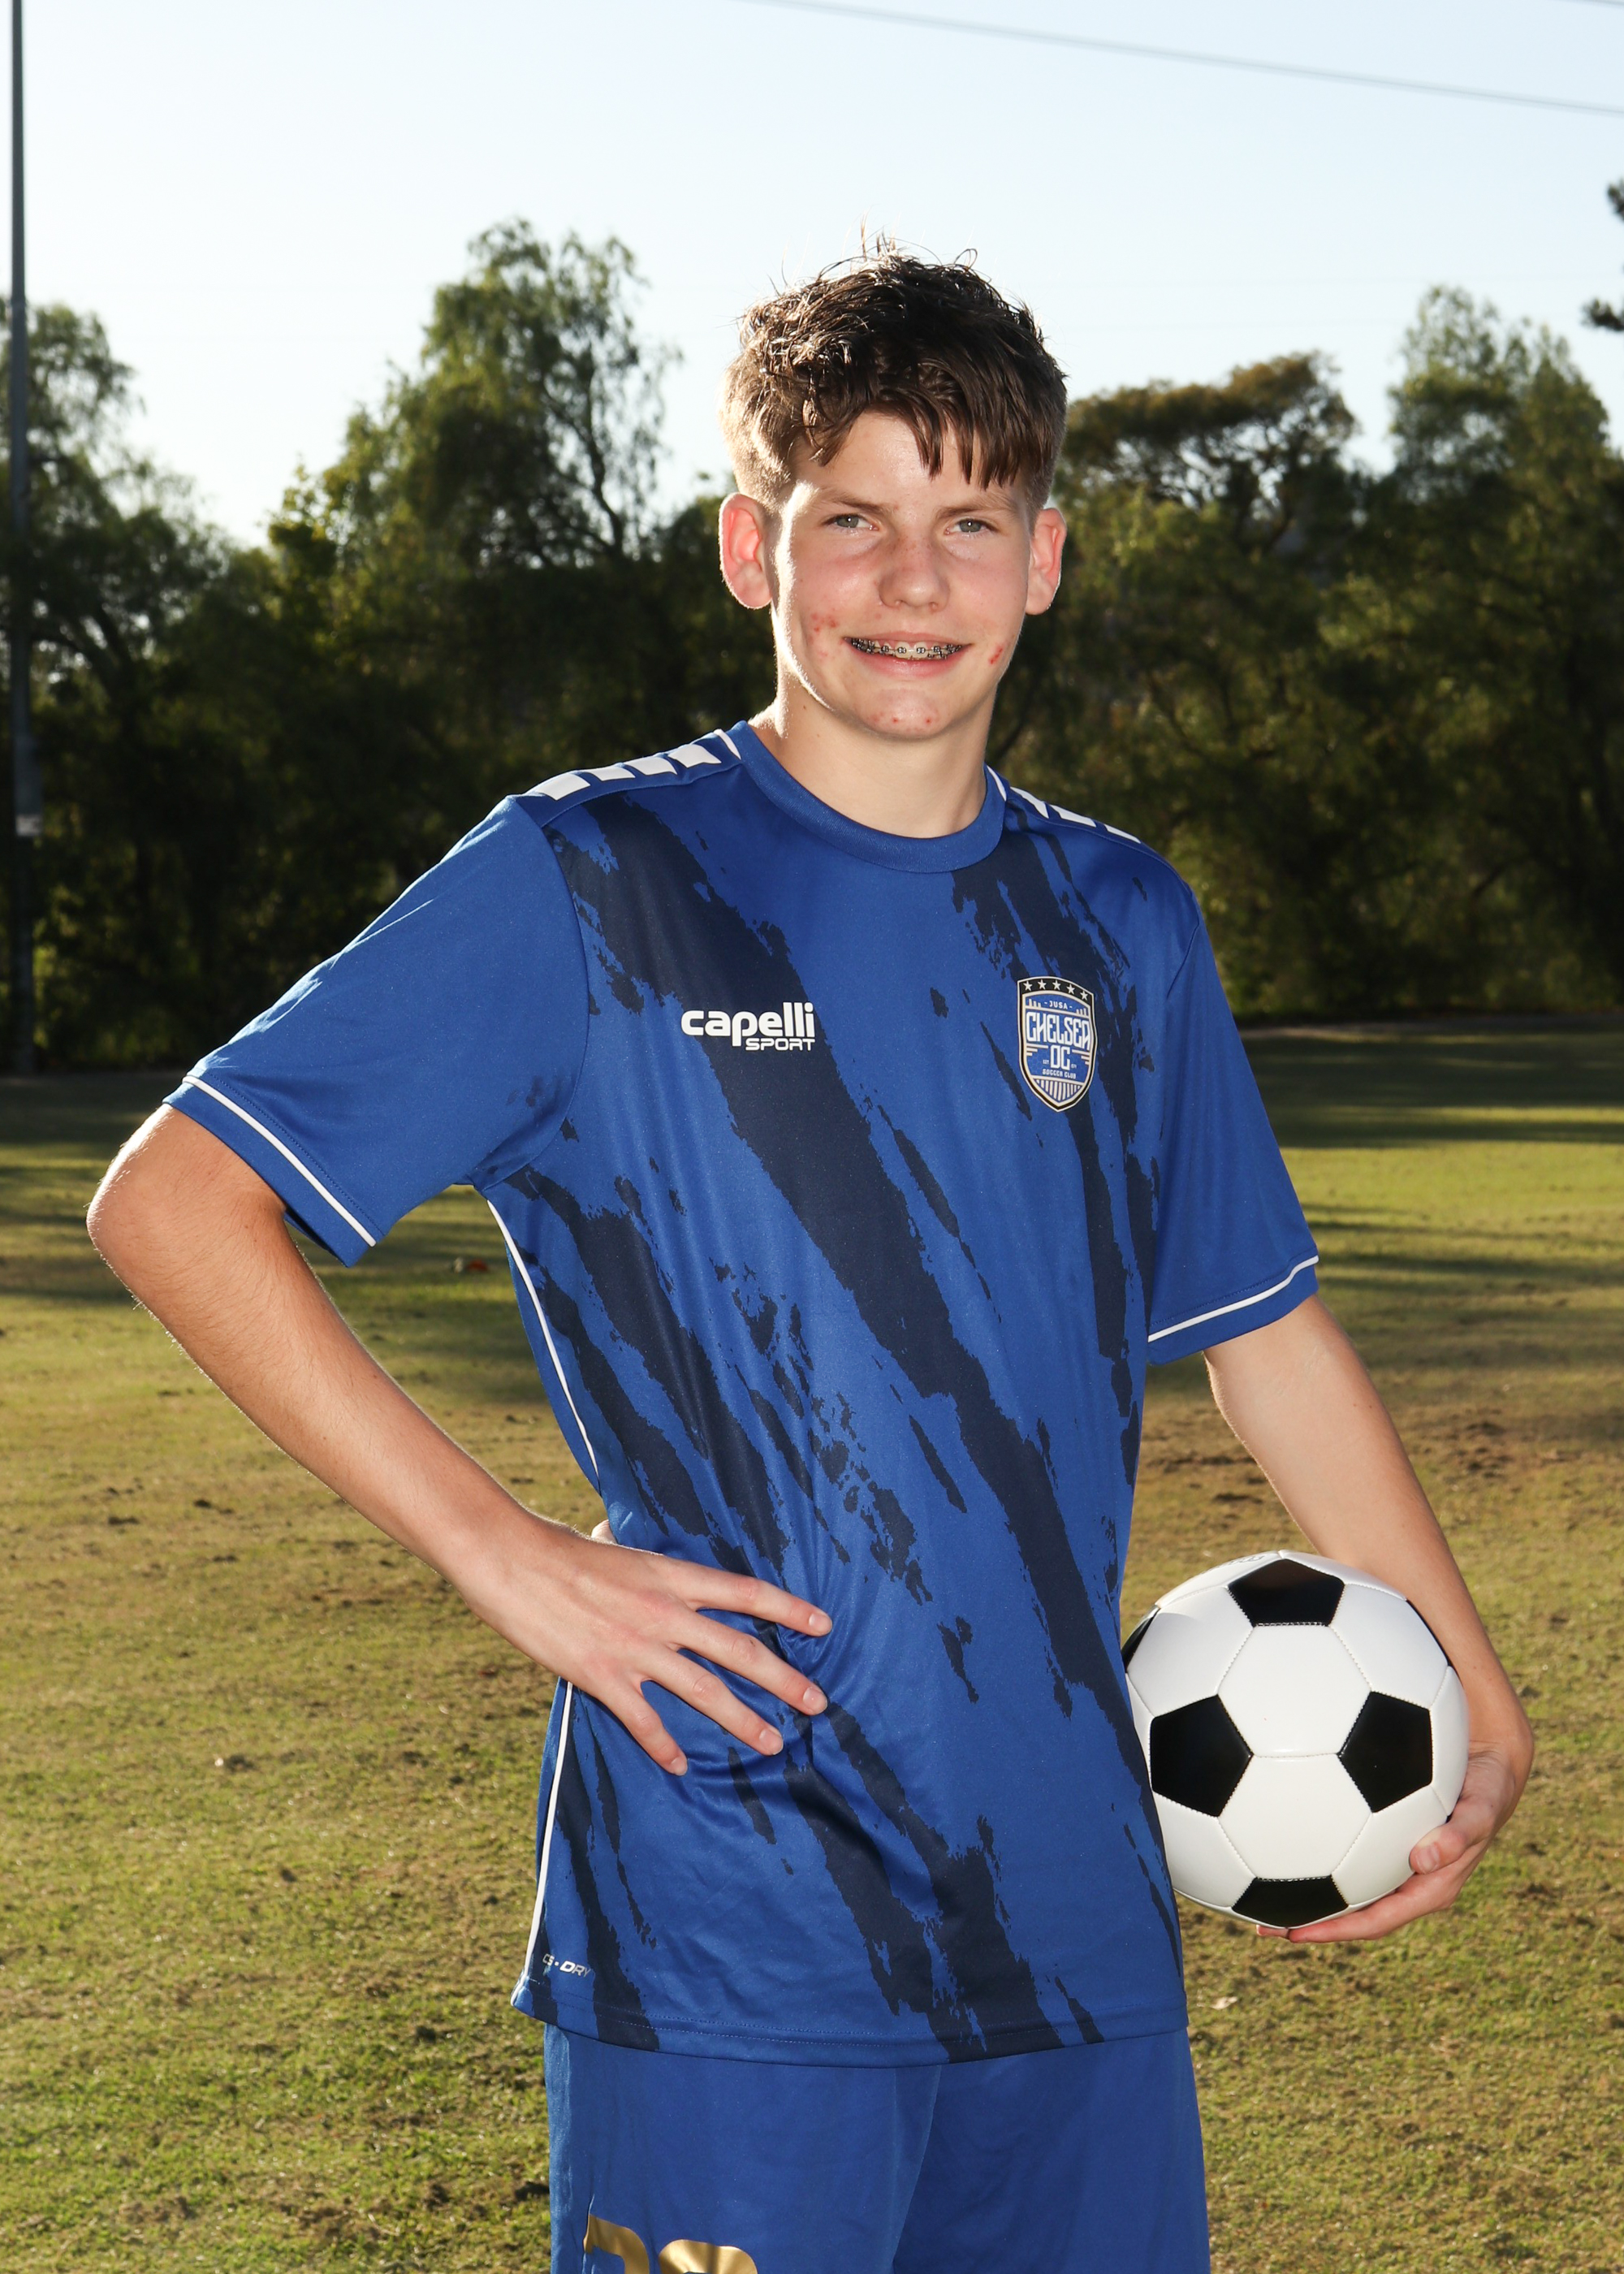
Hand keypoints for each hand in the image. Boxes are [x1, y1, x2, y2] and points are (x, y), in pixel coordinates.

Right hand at [464, 1513, 829, 1776]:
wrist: (509, 1559)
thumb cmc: (556, 1548)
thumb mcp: (612, 1546)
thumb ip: (635, 1560)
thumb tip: (625, 1543)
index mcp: (670, 1576)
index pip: (744, 1593)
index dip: (788, 1609)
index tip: (823, 1625)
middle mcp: (664, 1613)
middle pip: (739, 1651)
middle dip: (784, 1679)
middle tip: (818, 1702)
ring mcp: (636, 1648)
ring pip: (705, 1691)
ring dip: (743, 1720)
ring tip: (773, 1743)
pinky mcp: (603, 1676)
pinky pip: (644, 1721)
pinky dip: (664, 1747)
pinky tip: (680, 1766)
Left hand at [1261, 1738, 1527, 1943]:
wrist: (1487, 1771)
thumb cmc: (1484, 1792)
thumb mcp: (1480, 1812)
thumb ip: (1460, 1834)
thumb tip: (1425, 1858)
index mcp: (1429, 1890)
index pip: (1375, 1922)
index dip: (1335, 1931)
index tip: (1295, 1933)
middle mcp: (1408, 1886)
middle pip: (1353, 1915)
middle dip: (1310, 1923)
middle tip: (1260, 1925)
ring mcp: (1397, 1868)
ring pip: (1346, 1891)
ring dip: (1306, 1894)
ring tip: (1256, 1893)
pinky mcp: (1386, 1845)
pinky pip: (1348, 1858)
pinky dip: (1316, 1858)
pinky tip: (1282, 1842)